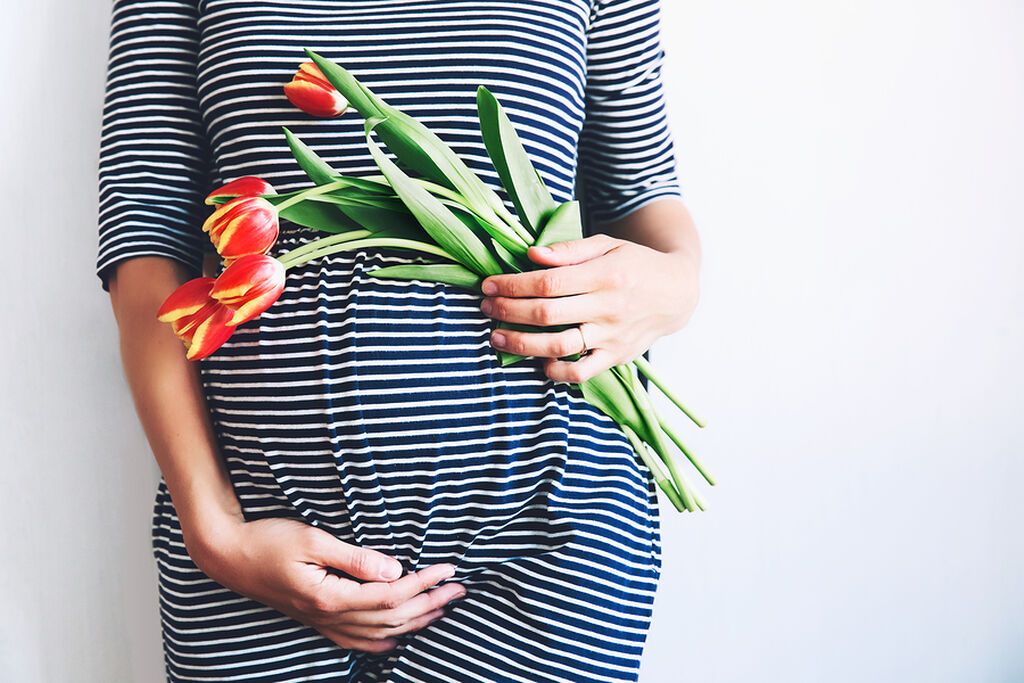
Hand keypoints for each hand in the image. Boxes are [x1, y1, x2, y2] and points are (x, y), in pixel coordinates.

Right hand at [186, 516, 465, 652]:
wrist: (229, 556)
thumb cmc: (268, 540)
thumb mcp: (313, 540)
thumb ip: (355, 558)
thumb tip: (394, 569)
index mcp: (331, 596)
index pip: (391, 596)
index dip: (424, 583)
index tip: (448, 567)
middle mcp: (329, 616)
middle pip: (392, 618)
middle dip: (430, 603)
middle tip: (459, 589)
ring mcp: (322, 622)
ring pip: (378, 632)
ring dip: (414, 621)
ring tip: (442, 608)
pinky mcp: (316, 620)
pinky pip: (354, 641)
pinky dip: (381, 641)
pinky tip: (396, 639)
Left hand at [479, 234, 698, 381]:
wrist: (677, 293)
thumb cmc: (635, 264)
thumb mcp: (607, 245)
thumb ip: (570, 251)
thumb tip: (532, 255)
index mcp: (605, 275)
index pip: (548, 282)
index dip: (512, 284)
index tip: (488, 284)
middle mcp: (608, 308)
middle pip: (547, 313)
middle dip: (508, 310)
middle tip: (485, 307)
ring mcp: (612, 336)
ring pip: (559, 346)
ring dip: (521, 343)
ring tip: (496, 336)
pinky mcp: (617, 357)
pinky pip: (582, 373)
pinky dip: (557, 372)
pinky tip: (538, 362)